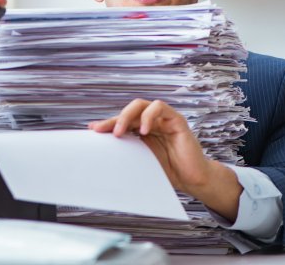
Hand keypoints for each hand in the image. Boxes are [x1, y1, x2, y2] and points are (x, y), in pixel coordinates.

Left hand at [89, 98, 241, 221]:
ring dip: (127, 115)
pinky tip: (144, 131)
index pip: (122, 121)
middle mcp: (152, 122)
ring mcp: (164, 119)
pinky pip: (160, 108)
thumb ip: (126, 153)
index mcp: (142, 130)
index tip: (92, 130)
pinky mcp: (177, 121)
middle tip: (102, 131)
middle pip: (129, 111)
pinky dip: (149, 116)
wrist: (192, 180)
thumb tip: (102, 152)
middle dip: (113, 119)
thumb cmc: (168, 172)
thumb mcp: (141, 161)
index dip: (107, 123)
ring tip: (119, 131)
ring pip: (142, 105)